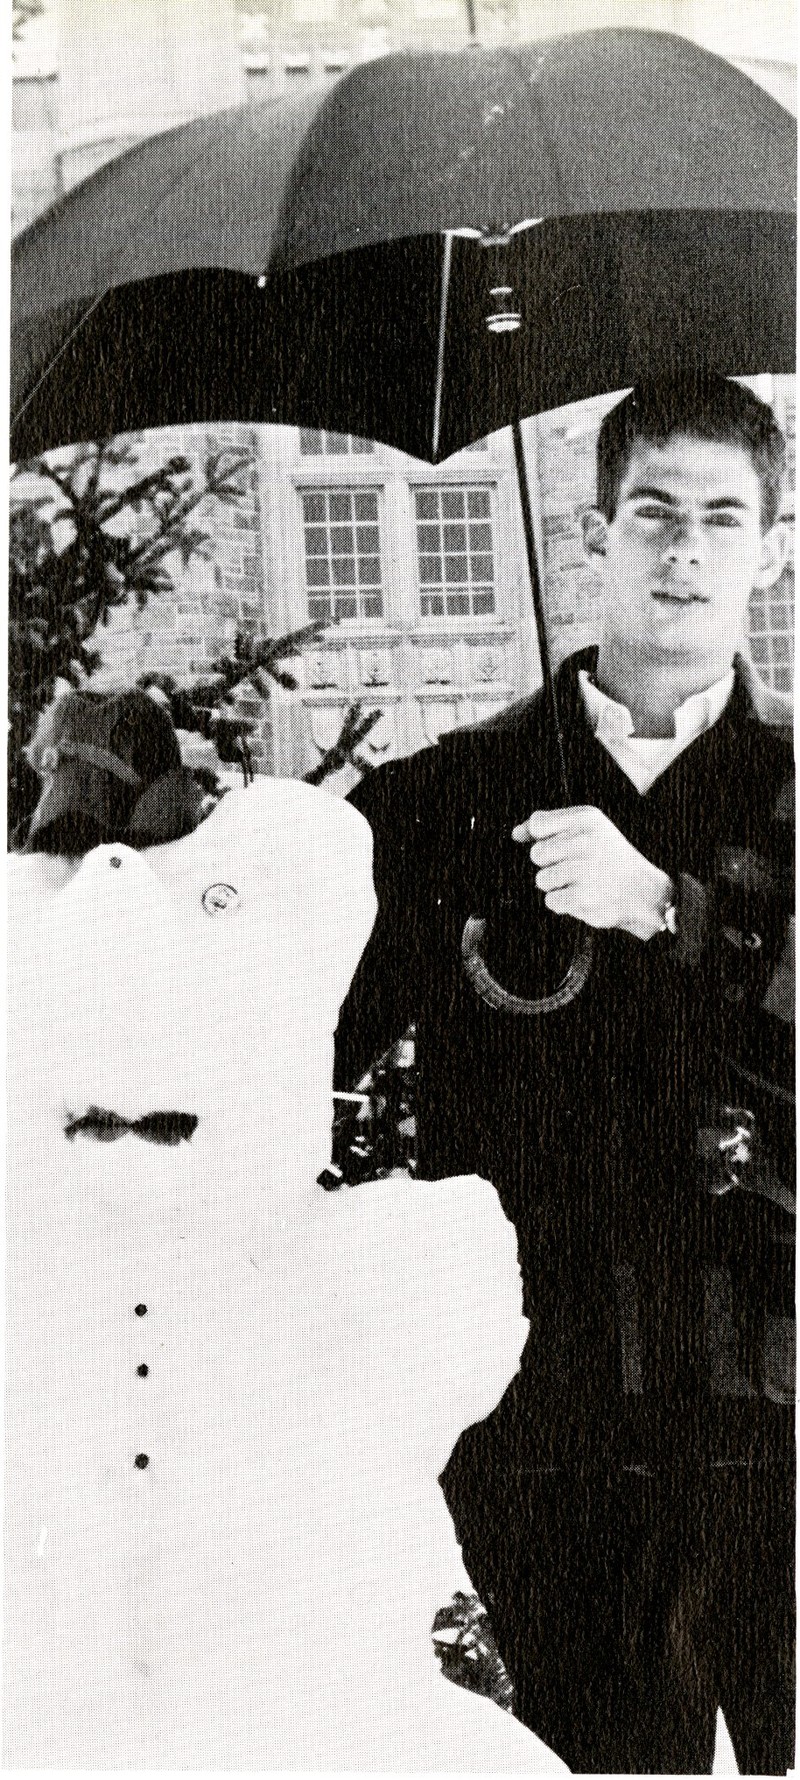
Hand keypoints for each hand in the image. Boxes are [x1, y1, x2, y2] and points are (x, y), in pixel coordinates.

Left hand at [511, 806, 672, 939]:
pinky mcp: (583, 898)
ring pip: (542, 879)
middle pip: (536, 854)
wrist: (645, 893)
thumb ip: (550, 826)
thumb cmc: (609, 858)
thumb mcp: (588, 829)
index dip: (542, 839)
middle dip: (551, 864)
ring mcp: (584, 870)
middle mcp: (586, 841)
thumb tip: (516, 833)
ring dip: (558, 886)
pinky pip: (551, 901)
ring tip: (584, 883)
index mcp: (586, 818)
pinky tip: (585, 897)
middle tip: (579, 867)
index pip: (537, 825)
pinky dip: (564, 904)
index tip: (562, 847)